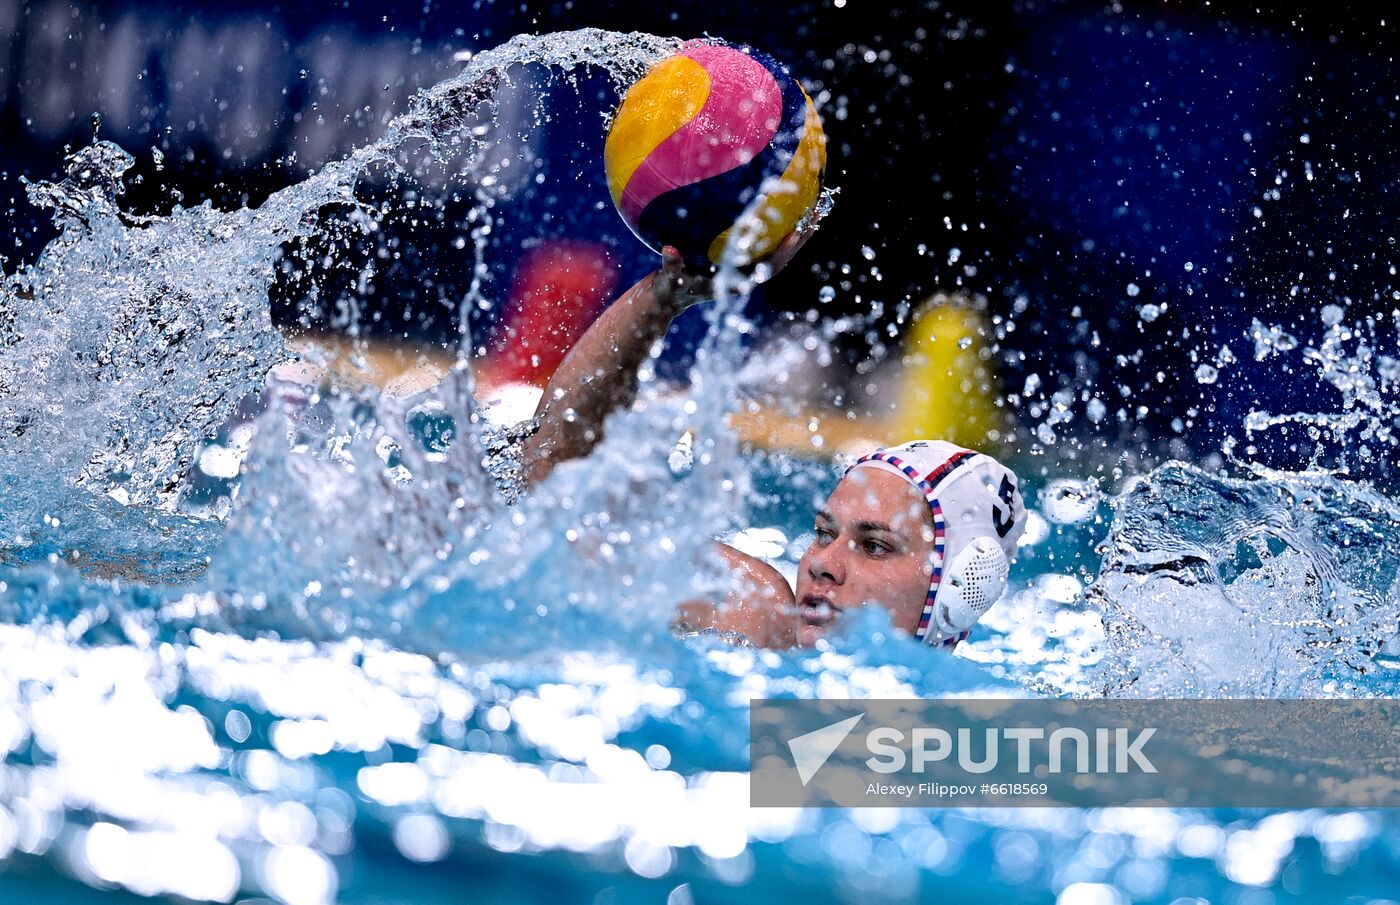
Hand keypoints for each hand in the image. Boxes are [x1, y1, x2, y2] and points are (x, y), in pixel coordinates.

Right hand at [652, 214, 820, 308]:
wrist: (670, 296)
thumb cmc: (670, 290)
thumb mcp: (669, 280)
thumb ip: (670, 266)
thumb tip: (668, 250)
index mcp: (736, 283)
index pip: (766, 269)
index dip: (782, 252)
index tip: (795, 233)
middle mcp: (746, 274)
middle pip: (781, 255)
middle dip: (801, 236)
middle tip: (819, 211)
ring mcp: (746, 266)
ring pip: (777, 246)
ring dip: (796, 227)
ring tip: (814, 203)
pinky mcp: (741, 257)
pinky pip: (764, 238)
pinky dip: (777, 222)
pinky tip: (782, 200)